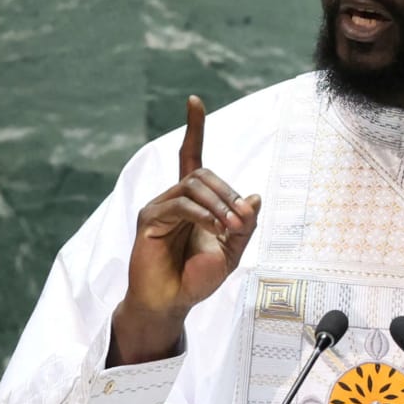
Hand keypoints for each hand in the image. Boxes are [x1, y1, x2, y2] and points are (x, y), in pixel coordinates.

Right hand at [110, 96, 261, 364]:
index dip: (194, 129)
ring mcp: (159, 207)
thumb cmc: (197, 279)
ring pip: (193, 185)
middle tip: (240, 221)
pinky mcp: (149, 219)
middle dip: (227, 194)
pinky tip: (215, 230)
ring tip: (229, 229)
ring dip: (218, 205)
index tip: (194, 101)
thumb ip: (244, 226)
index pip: (191, 156)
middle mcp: (174, 199)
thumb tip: (254, 197)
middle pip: (202, 173)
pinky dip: (203, 215)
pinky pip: (180, 204)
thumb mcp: (231, 253)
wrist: (172, 303)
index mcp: (193, 203)